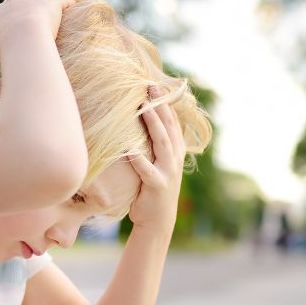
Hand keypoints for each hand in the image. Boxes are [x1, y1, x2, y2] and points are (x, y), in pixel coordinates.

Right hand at [0, 0, 75, 65]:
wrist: (23, 37)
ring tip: (44, 21)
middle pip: (14, 6)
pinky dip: (66, 5)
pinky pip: (62, 1)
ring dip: (38, 9)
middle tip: (20, 29)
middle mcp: (14, 3)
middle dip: (15, 15)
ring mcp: (34, 2)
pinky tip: (71, 10)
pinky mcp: (52, 5)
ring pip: (36, 1)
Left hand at [127, 88, 186, 229]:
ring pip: (161, 143)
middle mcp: (175, 158)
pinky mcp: (158, 185)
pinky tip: (130, 150)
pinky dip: (139, 161)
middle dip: (160, 106)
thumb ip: (152, 145)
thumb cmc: (150, 189)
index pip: (171, 121)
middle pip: (168, 127)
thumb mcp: (156, 163)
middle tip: (150, 87)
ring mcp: (168, 171)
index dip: (164, 103)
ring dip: (153, 125)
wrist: (157, 220)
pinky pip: (147, 171)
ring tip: (143, 109)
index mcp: (175, 150)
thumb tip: (137, 122)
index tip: (154, 84)